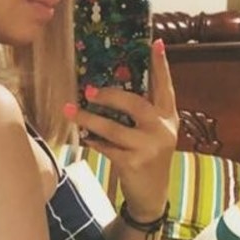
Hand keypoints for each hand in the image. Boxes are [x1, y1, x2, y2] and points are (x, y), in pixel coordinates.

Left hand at [72, 38, 178, 218]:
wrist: (152, 195)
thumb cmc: (148, 158)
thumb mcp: (153, 134)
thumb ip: (142, 114)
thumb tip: (111, 90)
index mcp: (168, 118)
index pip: (165, 87)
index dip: (161, 66)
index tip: (155, 43)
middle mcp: (162, 130)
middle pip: (135, 105)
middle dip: (110, 96)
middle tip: (89, 90)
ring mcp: (149, 148)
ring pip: (114, 129)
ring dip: (90, 119)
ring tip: (71, 110)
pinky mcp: (134, 164)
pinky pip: (107, 148)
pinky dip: (93, 141)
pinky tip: (83, 136)